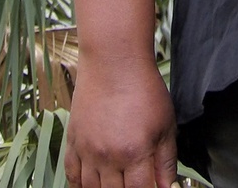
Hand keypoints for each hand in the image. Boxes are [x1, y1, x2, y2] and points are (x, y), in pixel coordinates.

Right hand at [65, 57, 177, 187]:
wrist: (114, 61)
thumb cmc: (144, 89)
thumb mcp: (166, 124)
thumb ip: (167, 161)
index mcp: (135, 153)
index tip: (150, 187)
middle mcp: (108, 157)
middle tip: (133, 181)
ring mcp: (87, 151)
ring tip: (115, 183)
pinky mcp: (73, 142)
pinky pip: (71, 176)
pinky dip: (79, 185)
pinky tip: (90, 184)